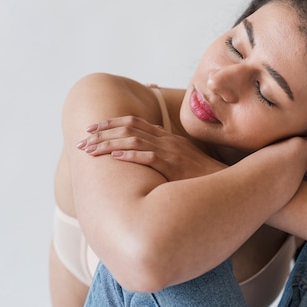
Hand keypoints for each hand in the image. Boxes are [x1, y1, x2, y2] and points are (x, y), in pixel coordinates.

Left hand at [77, 116, 225, 180]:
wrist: (224, 184)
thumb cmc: (200, 177)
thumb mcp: (180, 160)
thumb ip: (163, 155)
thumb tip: (140, 159)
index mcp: (167, 137)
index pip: (134, 123)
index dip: (110, 123)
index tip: (92, 128)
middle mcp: (166, 140)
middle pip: (129, 128)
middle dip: (102, 132)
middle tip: (83, 140)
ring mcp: (170, 151)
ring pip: (133, 140)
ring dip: (108, 144)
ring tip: (90, 150)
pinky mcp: (174, 165)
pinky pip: (148, 156)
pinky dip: (130, 155)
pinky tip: (115, 157)